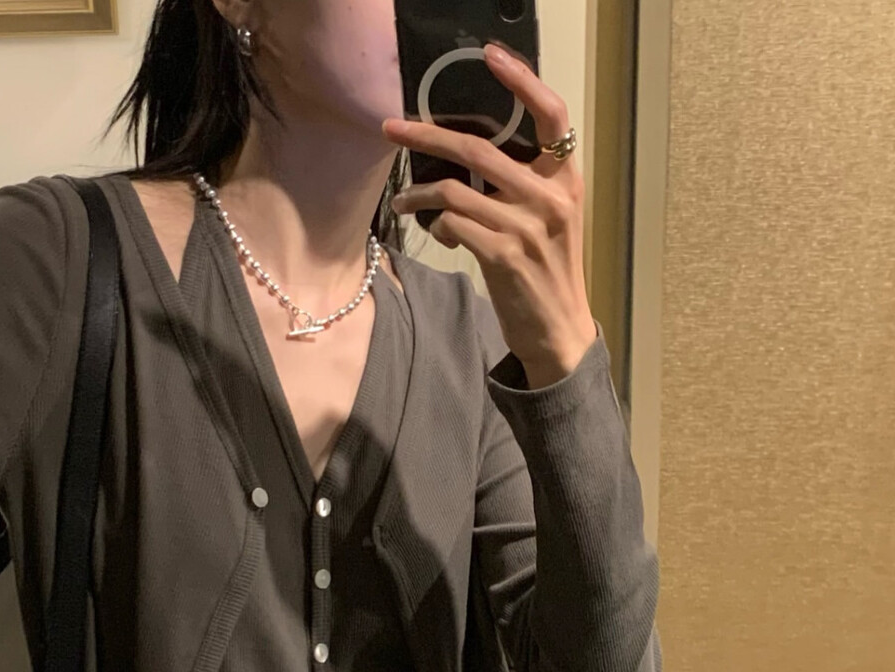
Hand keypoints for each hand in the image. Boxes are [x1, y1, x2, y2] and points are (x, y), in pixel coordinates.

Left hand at [382, 43, 597, 382]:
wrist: (558, 329)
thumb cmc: (547, 270)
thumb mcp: (549, 219)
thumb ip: (522, 184)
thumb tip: (464, 154)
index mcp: (565, 179)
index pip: (552, 114)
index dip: (522, 80)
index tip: (490, 56)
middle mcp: (550, 198)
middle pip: (478, 148)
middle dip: (425, 134)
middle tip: (391, 128)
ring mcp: (528, 228)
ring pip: (454, 190)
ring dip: (417, 194)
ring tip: (401, 201)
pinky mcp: (504, 257)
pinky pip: (452, 225)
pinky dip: (437, 227)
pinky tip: (438, 235)